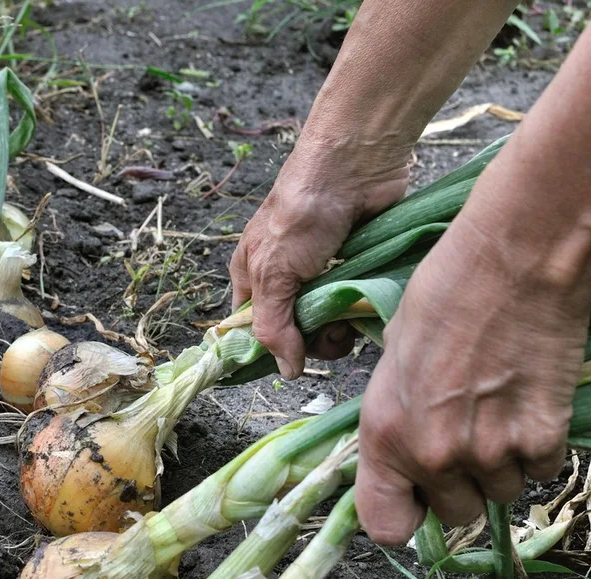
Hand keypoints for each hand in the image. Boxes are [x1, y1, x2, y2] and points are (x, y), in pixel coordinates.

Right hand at [230, 138, 409, 378]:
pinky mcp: (355, 268)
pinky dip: (360, 311)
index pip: (253, 330)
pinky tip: (366, 305)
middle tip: (332, 333)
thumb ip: (274, 326)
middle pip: (295, 332)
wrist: (356, 166)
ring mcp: (322, 275)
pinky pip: (355, 305)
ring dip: (340, 329)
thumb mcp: (273, 273)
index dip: (271, 349)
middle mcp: (284, 279)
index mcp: (252, 278)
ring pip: (328, 323)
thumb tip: (286, 372)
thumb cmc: (302, 213)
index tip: (294, 359)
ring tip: (351, 317)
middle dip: (314, 340)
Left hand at [356, 214, 590, 544]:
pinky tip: (529, 402)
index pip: (386, 528)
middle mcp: (434, 455)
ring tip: (498, 408)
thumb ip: (397, 419)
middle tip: (466, 433)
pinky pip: (541, 469)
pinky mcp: (543, 437)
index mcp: (385, 435)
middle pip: (454, 513)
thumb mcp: (394, 362)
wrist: (514, 261)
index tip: (415, 498)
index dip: (404, 515)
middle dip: (459, 484)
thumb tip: (406, 453)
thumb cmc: (444, 295)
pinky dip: (538, 446)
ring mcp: (492, 451)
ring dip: (502, 463)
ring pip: (502, 493)